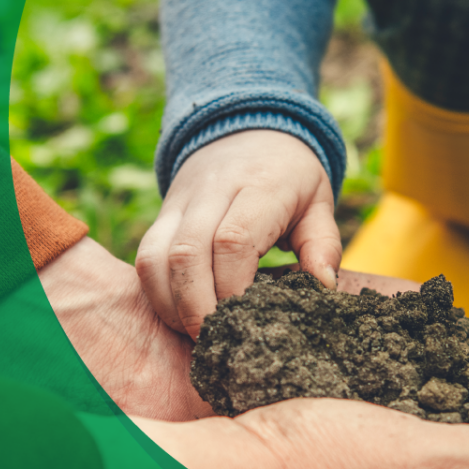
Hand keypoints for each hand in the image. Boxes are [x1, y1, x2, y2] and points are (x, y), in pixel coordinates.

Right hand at [135, 130, 342, 339]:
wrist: (245, 127)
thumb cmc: (289, 176)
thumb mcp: (318, 201)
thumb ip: (323, 245)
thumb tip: (324, 287)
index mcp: (259, 186)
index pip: (233, 241)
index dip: (233, 288)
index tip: (248, 320)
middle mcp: (212, 191)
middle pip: (187, 254)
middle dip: (197, 307)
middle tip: (217, 341)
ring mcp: (180, 202)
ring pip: (156, 257)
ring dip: (171, 305)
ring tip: (197, 334)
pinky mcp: (161, 215)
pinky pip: (145, 257)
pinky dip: (157, 294)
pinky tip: (180, 315)